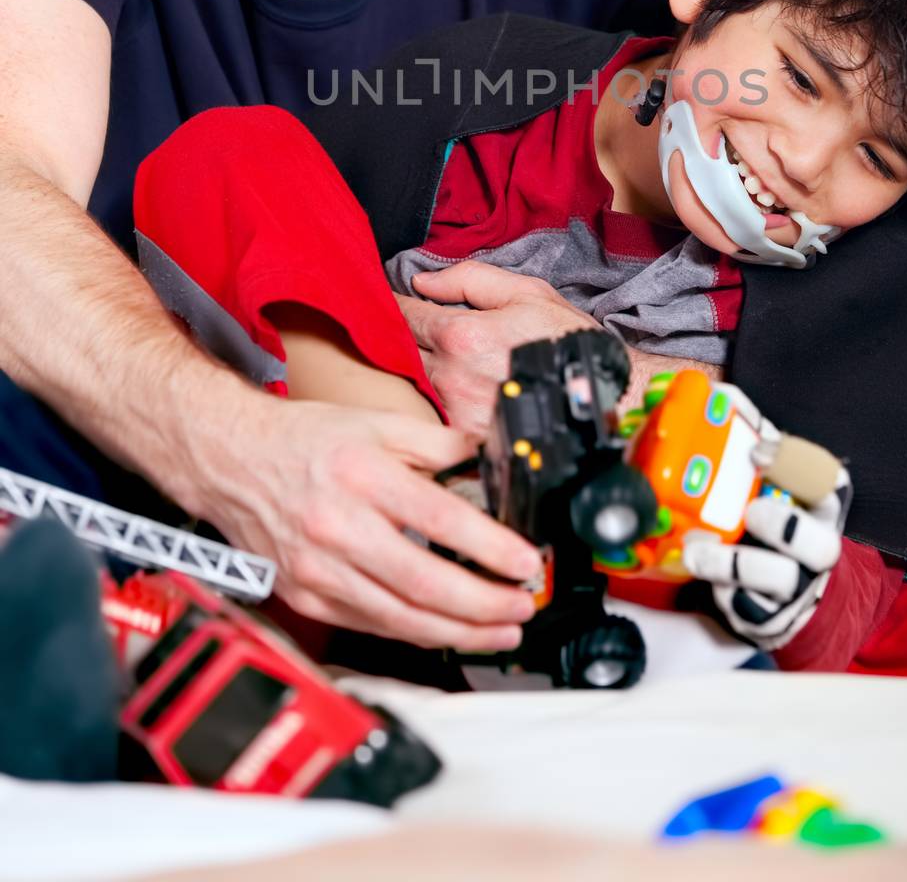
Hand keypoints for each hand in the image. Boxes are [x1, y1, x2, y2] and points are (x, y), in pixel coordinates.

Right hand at [201, 389, 541, 651]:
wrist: (232, 460)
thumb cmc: (304, 441)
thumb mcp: (376, 422)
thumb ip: (437, 442)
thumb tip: (489, 457)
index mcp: (362, 476)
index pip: (441, 520)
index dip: (491, 548)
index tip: (526, 562)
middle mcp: (339, 526)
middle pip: (423, 582)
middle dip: (483, 605)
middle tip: (523, 607)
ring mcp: (319, 569)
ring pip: (399, 617)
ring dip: (458, 631)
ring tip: (500, 630)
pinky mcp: (307, 596)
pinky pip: (370, 625)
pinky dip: (414, 633)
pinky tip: (447, 631)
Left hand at [395, 261, 600, 435]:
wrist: (598, 397)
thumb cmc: (566, 341)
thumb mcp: (527, 293)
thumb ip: (469, 279)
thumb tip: (421, 281)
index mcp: (461, 334)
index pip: (405, 314)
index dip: (396, 304)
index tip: (395, 301)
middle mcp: (451, 376)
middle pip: (400, 349)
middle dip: (399, 335)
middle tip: (405, 327)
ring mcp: (455, 412)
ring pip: (412, 382)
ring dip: (412, 366)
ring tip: (429, 356)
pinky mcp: (464, 438)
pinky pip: (431, 412)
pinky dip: (429, 397)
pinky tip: (445, 388)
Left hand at [679, 386, 852, 649]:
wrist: (778, 594)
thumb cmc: (764, 522)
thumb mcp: (763, 481)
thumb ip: (748, 445)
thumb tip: (713, 396)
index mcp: (818, 507)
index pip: (829, 482)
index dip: (797, 463)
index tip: (759, 448)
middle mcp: (816, 549)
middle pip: (821, 543)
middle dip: (784, 525)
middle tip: (750, 509)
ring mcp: (795, 588)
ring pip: (780, 579)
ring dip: (736, 563)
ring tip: (696, 550)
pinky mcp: (769, 618)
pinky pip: (749, 608)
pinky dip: (723, 591)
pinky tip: (700, 575)